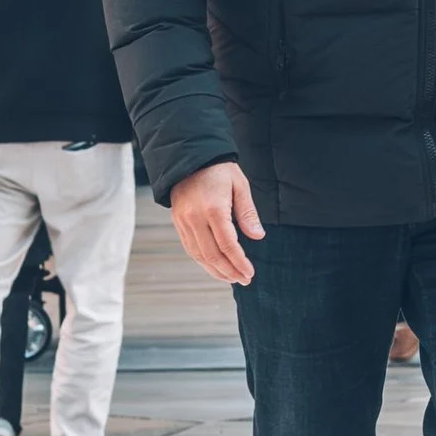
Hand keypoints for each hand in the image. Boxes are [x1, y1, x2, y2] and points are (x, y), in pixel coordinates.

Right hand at [170, 159, 264, 284]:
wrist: (188, 156)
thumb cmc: (219, 169)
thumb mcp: (240, 185)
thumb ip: (247, 213)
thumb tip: (258, 236)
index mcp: (213, 209)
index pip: (228, 244)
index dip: (239, 262)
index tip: (250, 273)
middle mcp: (195, 218)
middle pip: (212, 255)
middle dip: (229, 271)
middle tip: (244, 280)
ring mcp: (183, 221)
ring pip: (198, 255)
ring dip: (215, 271)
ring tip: (231, 278)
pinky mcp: (178, 222)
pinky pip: (190, 248)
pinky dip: (202, 261)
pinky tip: (215, 267)